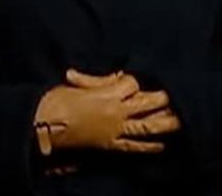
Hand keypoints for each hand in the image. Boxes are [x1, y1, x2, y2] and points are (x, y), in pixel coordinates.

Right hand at [63, 69, 182, 140]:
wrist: (42, 126)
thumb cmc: (54, 102)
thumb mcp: (75, 86)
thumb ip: (97, 81)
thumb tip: (115, 75)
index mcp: (106, 95)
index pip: (131, 84)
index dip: (134, 79)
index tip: (135, 77)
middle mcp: (116, 113)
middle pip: (146, 104)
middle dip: (161, 98)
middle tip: (176, 94)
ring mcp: (114, 130)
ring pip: (146, 127)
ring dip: (163, 124)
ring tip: (179, 120)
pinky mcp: (109, 145)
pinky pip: (132, 147)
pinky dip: (147, 147)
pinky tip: (160, 145)